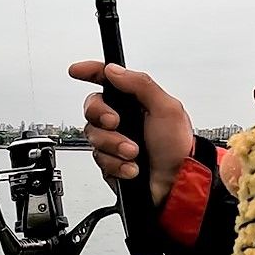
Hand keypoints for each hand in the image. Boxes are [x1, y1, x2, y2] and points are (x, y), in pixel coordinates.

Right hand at [69, 61, 198, 208]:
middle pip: (92, 108)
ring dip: (115, 146)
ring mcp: (114, 140)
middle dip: (102, 116)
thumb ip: (141, 85)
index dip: (89, 72)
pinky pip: (100, 159)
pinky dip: (117, 164)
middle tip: (117, 123)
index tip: (77, 71)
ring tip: (134, 153)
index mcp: (135, 101)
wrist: (176, 183)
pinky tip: (132, 167)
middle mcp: (122, 118)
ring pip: (93, 136)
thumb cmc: (177, 147)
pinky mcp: (109, 161)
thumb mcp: (167, 109)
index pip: (107, 80)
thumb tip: (114, 70)